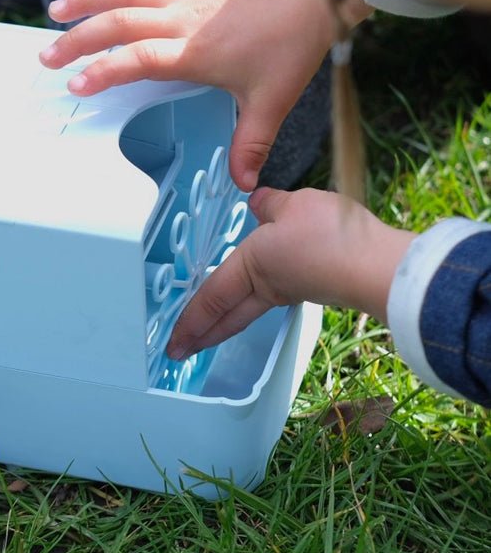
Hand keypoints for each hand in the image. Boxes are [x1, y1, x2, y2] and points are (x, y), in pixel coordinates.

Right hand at [41, 0, 367, 188]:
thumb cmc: (292, 41)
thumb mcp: (273, 100)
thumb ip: (252, 143)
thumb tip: (243, 184)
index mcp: (195, 51)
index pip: (138, 58)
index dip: (104, 70)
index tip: (75, 85)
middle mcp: (182, 21)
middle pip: (118, 21)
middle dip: (77, 37)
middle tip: (47, 54)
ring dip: (88, 0)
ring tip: (56, 9)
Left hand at [166, 187, 415, 359]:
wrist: (380, 268)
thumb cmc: (330, 236)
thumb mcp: (293, 204)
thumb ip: (270, 203)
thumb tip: (257, 201)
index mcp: (252, 267)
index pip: (211, 297)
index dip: (189, 320)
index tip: (172, 343)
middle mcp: (268, 285)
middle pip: (227, 315)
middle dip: (202, 334)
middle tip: (181, 350)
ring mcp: (293, 290)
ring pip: (248, 307)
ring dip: (227, 318)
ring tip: (213, 323)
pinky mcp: (315, 287)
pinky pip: (274, 294)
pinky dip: (256, 298)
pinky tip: (262, 287)